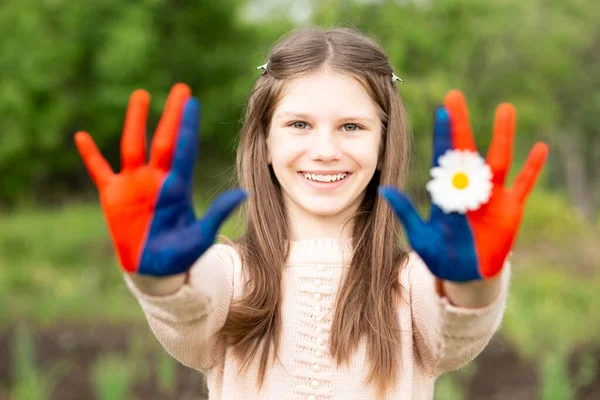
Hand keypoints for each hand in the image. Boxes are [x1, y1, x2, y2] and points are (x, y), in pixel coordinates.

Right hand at [75, 84, 245, 275]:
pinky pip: (99, 170)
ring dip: (135, 121)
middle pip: (164, 139)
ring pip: (133, 145)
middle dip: (172, 115)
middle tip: (181, 89)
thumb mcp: (201, 236)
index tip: (193, 101)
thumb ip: (217, 212)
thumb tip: (243, 193)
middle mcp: (157, 179)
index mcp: (178, 187)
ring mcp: (134, 184)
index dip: (187, 125)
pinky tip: (82, 136)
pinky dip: (90, 155)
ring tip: (141, 95)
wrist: (156, 269)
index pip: (184, 149)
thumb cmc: (181, 253)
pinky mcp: (113, 196)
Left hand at [379, 90, 547, 281]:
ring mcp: (491, 196)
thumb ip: (406, 212)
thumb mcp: (420, 236)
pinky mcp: (510, 209)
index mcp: (446, 192)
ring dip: (502, 136)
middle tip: (454, 97)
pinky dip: (532, 168)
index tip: (441, 110)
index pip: (443, 157)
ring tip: (505, 108)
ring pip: (498, 159)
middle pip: (466, 150)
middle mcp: (468, 188)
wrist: (465, 275)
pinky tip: (540, 148)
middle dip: (461, 125)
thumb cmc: (439, 255)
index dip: (443, 135)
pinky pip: (524, 184)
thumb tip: (385, 189)